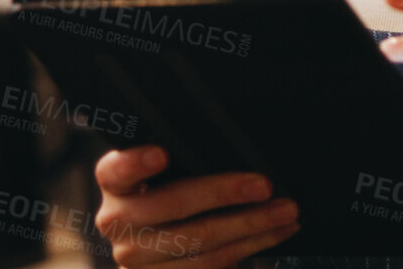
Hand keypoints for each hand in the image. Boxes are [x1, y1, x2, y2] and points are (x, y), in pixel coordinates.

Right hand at [93, 145, 299, 266]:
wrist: (159, 242)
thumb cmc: (175, 190)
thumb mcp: (173, 170)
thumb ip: (190, 157)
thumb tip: (242, 147)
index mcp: (116, 184)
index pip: (116, 169)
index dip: (136, 162)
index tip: (162, 154)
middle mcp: (117, 221)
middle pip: (173, 205)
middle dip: (226, 194)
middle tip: (266, 186)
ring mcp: (134, 257)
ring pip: (199, 243)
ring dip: (251, 227)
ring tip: (286, 213)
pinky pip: (209, 267)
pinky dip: (249, 249)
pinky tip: (273, 235)